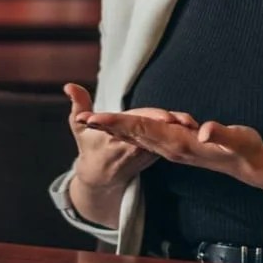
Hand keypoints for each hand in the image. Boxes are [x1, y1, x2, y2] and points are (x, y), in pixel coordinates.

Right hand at [66, 84, 197, 190]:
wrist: (101, 177)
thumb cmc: (89, 146)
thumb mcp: (79, 126)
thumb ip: (78, 104)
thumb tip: (68, 85)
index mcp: (119, 139)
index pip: (137, 125)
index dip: (152, 120)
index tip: (166, 118)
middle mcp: (135, 146)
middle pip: (156, 133)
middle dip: (172, 127)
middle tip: (187, 122)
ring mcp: (147, 151)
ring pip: (166, 138)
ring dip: (180, 132)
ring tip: (194, 123)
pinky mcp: (155, 152)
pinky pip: (169, 143)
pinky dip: (179, 136)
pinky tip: (192, 128)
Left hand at [80, 109, 262, 189]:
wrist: (251, 167)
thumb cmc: (246, 151)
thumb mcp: (238, 140)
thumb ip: (221, 135)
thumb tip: (204, 130)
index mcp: (179, 142)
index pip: (142, 129)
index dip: (118, 122)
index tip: (96, 118)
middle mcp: (170, 147)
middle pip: (132, 133)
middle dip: (106, 126)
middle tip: (80, 118)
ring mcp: (172, 148)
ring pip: (136, 136)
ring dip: (113, 129)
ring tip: (91, 121)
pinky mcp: (176, 146)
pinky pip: (146, 139)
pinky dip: (129, 132)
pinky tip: (120, 129)